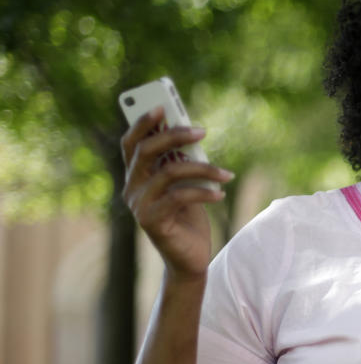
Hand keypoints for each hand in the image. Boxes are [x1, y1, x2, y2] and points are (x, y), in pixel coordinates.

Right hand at [121, 107, 233, 280]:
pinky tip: (221, 194)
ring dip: (202, 169)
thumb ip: (182, 162)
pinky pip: (179, 197)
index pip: (132, 143)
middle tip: (203, 131)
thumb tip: (191, 133)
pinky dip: (203, 193)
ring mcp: (139, 205)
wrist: (190, 258)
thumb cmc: (189, 218)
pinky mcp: (151, 221)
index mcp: (137, 176)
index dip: (143, 123)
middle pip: (146, 152)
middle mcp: (132, 188)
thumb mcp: (186, 185)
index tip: (163, 106)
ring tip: (226, 174)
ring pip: (168, 173)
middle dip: (175, 136)